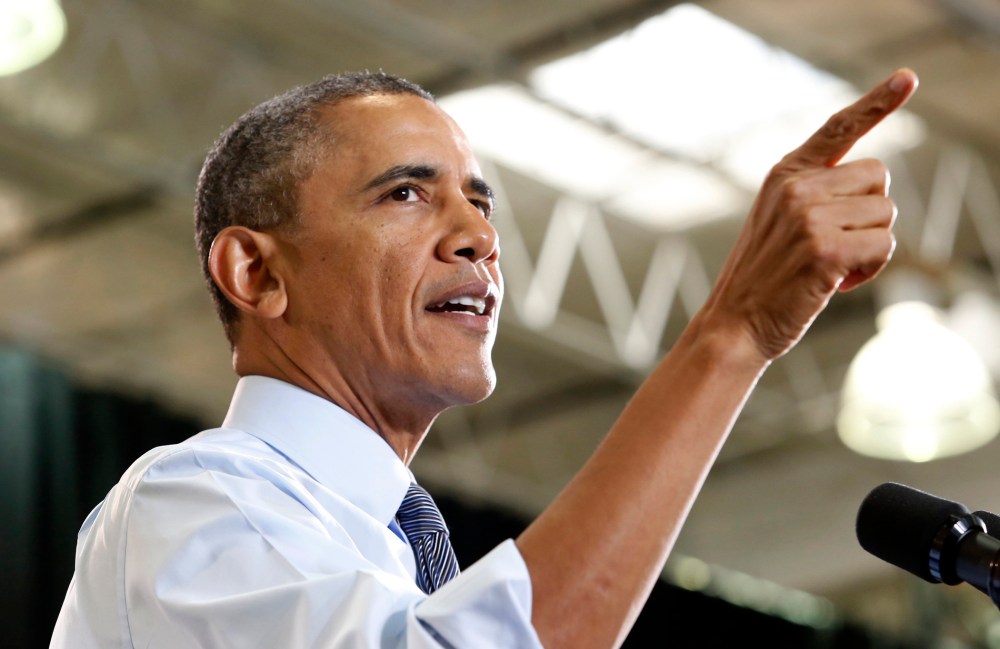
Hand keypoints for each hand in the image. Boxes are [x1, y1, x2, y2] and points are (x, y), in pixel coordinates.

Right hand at [706, 68, 918, 360]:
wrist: (733, 324)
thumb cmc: (763, 279)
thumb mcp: (778, 221)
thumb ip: (815, 194)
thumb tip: (873, 189)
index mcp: (784, 175)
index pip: (838, 128)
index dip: (877, 101)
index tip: (908, 77)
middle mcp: (796, 188)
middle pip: (878, 177)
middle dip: (871, 213)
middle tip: (836, 245)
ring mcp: (809, 217)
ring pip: (886, 214)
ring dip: (871, 246)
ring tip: (831, 267)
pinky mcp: (825, 250)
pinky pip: (884, 246)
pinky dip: (870, 269)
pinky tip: (837, 284)